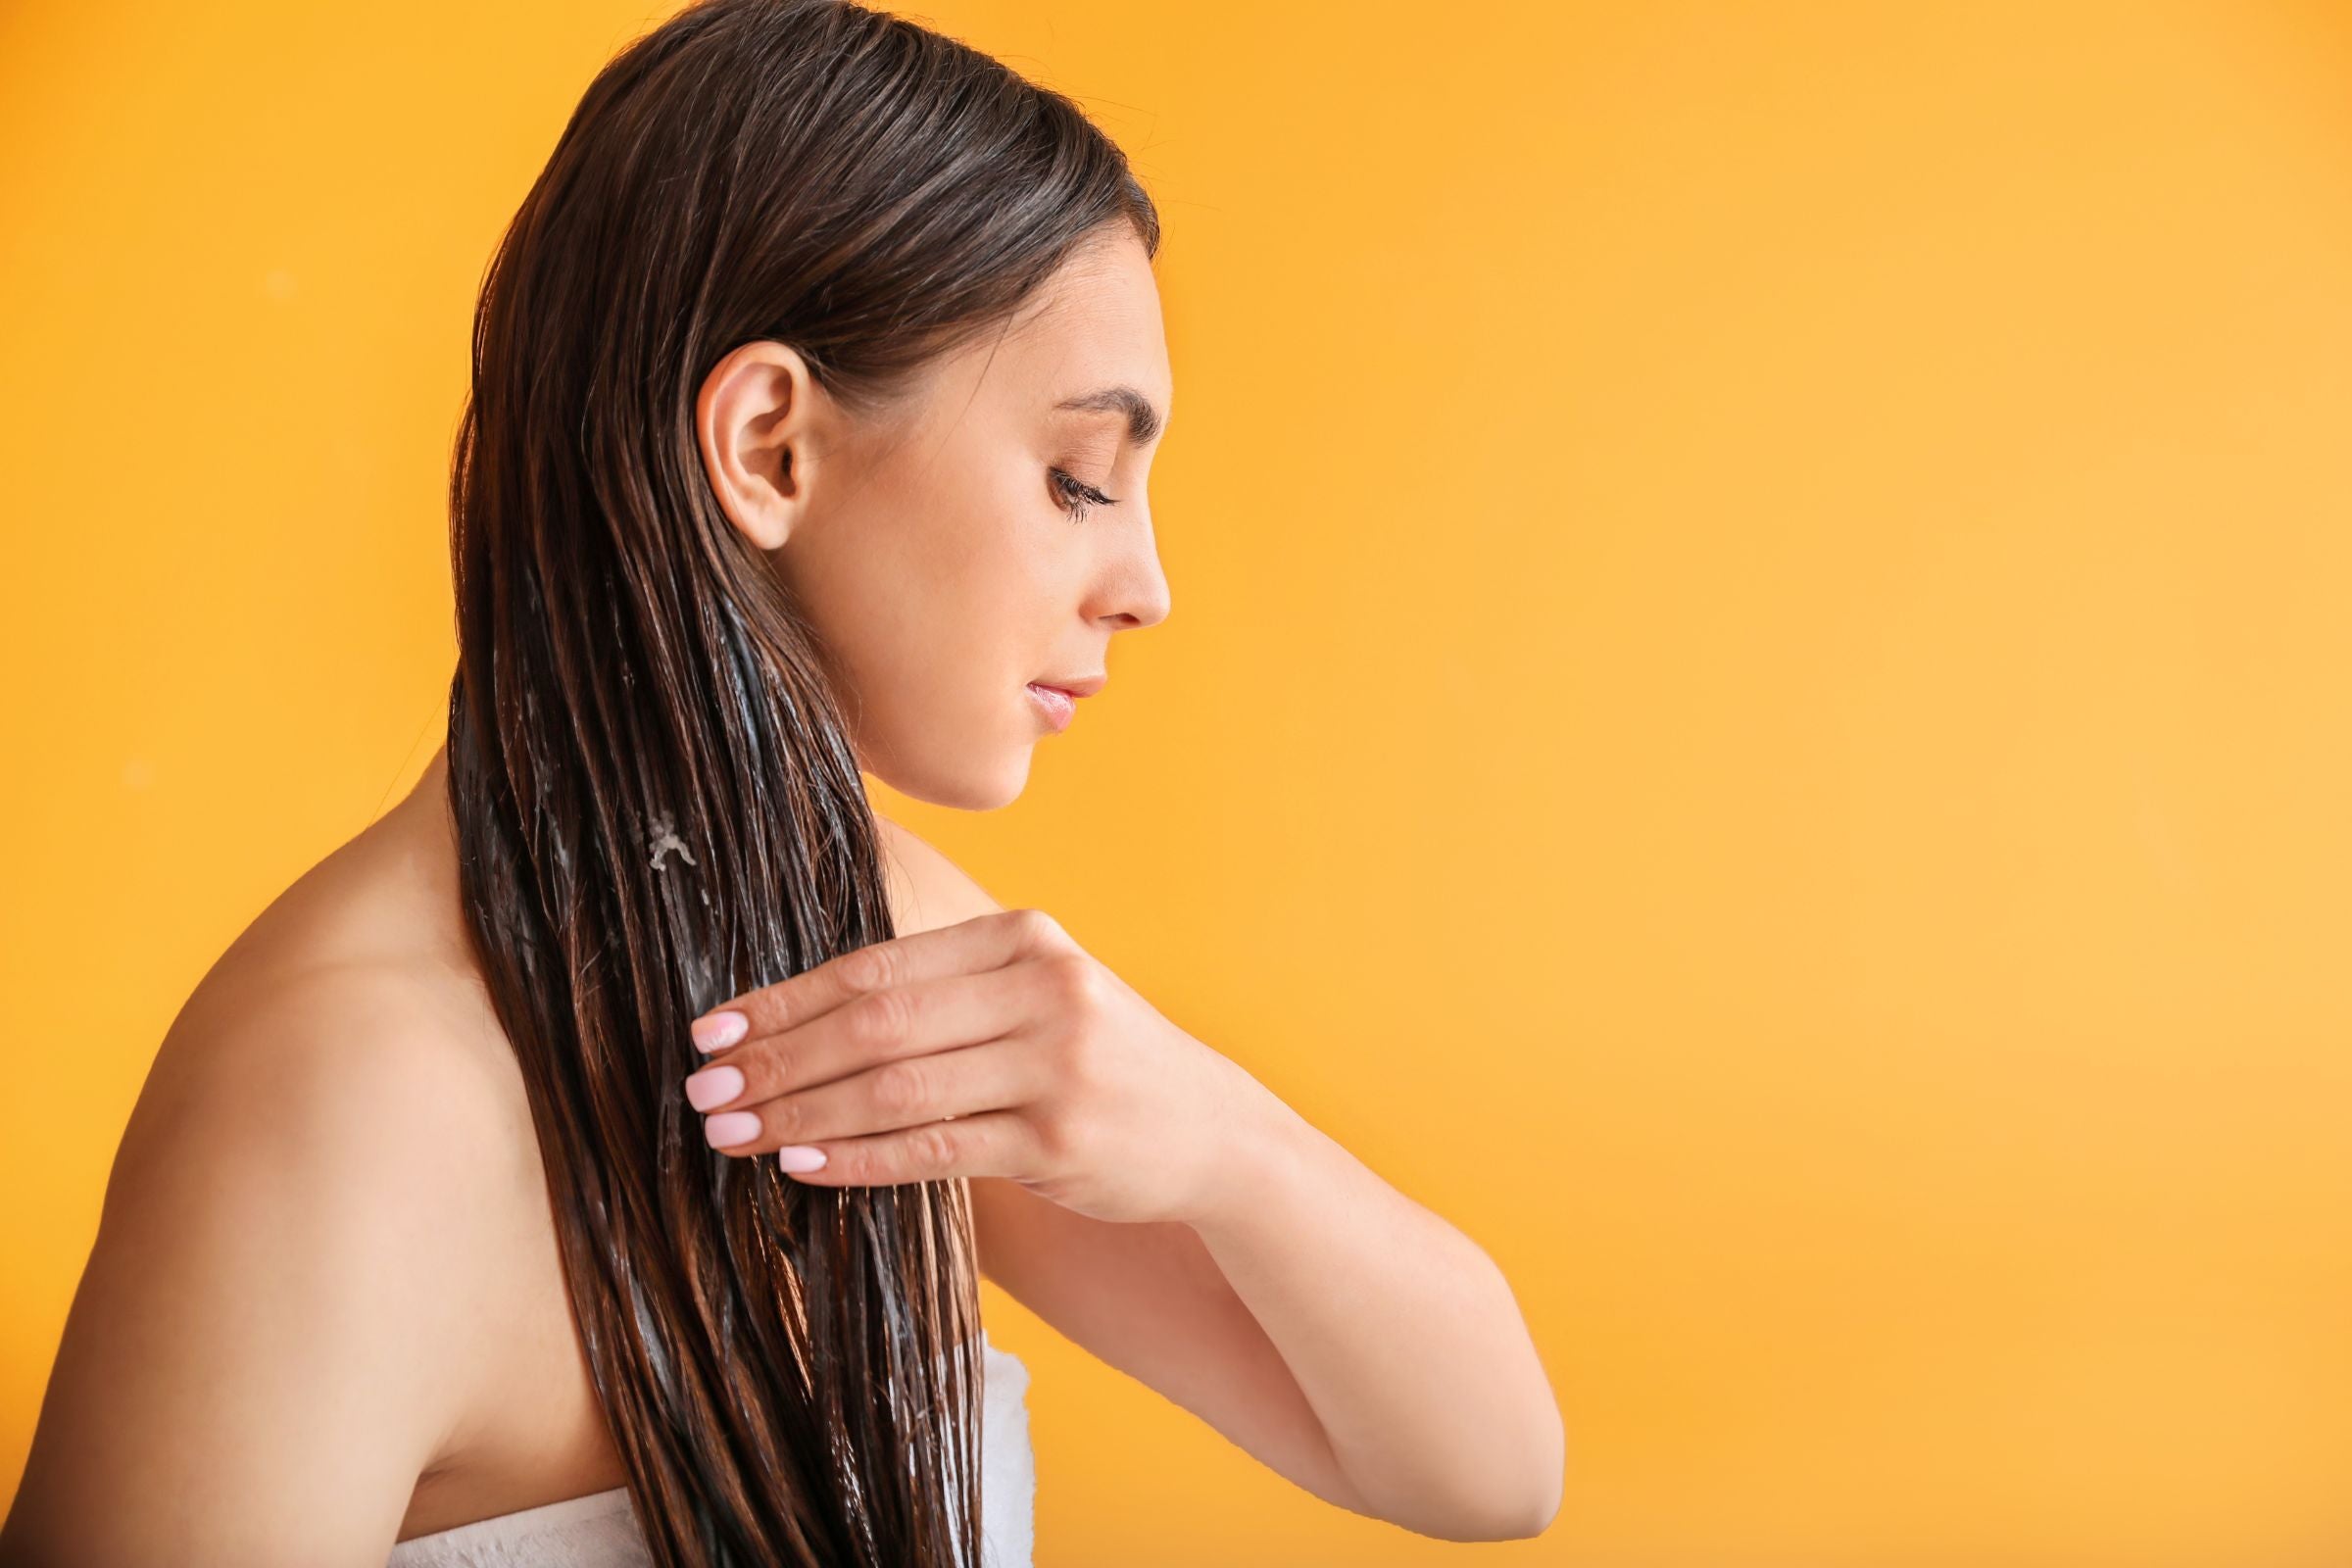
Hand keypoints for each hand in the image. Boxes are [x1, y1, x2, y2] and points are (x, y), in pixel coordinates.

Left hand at [680, 907, 1250, 1226]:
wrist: (1212, 1129)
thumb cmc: (1099, 1060)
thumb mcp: (1039, 995)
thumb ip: (945, 990)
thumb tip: (804, 1011)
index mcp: (1024, 939)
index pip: (878, 966)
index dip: (786, 998)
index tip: (714, 1027)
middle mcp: (1042, 990)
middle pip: (876, 1024)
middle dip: (777, 1058)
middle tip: (703, 1088)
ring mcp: (1054, 1066)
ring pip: (895, 1088)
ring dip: (799, 1113)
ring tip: (731, 1131)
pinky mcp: (1058, 1140)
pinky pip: (933, 1150)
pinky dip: (858, 1159)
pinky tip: (801, 1166)